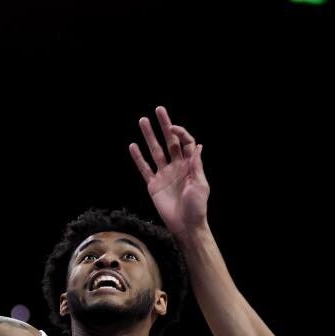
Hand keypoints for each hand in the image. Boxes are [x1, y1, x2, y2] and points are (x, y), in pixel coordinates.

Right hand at [129, 106, 209, 236]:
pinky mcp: (153, 185)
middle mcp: (176, 166)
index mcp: (190, 165)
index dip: (180, 133)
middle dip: (164, 125)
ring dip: (149, 136)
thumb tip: (198, 145)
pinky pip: (144, 169)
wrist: (186, 225)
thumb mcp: (201, 185)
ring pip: (155, 151)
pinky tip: (133, 146)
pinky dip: (138, 158)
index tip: (172, 128)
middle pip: (169, 141)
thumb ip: (196, 165)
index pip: (185, 142)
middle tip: (158, 110)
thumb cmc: (197, 207)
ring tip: (142, 120)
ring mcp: (164, 174)